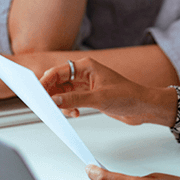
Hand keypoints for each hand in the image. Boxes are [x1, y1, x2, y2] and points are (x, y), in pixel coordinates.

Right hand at [40, 57, 175, 125]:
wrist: (143, 107)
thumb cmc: (128, 96)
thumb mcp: (99, 98)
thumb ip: (74, 98)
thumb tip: (53, 100)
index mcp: (86, 66)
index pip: (58, 71)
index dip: (45, 82)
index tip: (37, 94)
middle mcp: (85, 73)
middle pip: (57, 82)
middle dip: (52, 94)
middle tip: (47, 106)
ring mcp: (86, 85)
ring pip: (63, 92)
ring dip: (61, 103)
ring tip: (68, 112)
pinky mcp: (89, 96)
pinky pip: (70, 100)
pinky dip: (69, 107)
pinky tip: (75, 113)